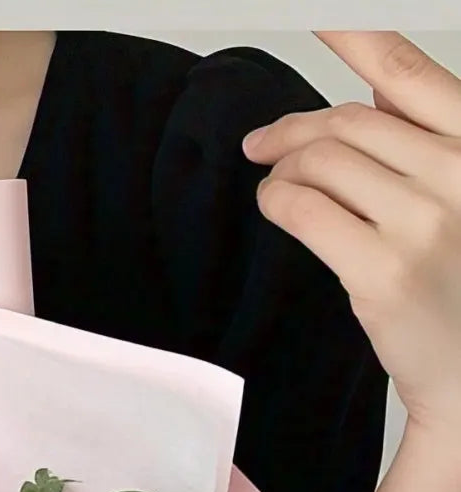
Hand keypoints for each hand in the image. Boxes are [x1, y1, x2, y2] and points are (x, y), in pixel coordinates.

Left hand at [242, 31, 460, 439]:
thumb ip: (423, 142)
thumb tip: (366, 97)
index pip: (410, 73)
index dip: (356, 32)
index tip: (323, 11)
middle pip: (349, 122)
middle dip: (296, 127)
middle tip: (264, 142)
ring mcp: (423, 222)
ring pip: (322, 161)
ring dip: (283, 167)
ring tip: (276, 182)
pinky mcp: (381, 269)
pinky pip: (305, 208)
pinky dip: (277, 200)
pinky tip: (275, 206)